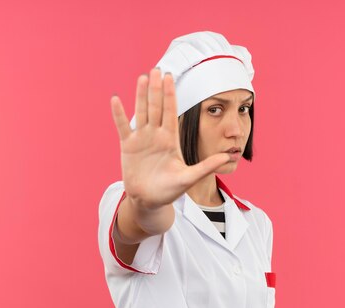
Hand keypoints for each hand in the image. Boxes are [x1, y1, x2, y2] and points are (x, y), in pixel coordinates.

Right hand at [110, 68, 230, 209]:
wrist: (149, 200)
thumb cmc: (169, 190)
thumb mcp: (189, 178)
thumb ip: (206, 166)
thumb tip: (228, 157)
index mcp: (170, 140)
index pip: (171, 112)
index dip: (170, 95)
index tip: (171, 78)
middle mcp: (156, 135)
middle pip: (156, 107)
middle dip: (156, 89)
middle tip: (157, 69)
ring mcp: (141, 139)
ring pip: (141, 112)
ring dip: (141, 96)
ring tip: (142, 78)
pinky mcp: (128, 146)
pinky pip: (123, 127)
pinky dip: (119, 114)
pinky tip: (116, 99)